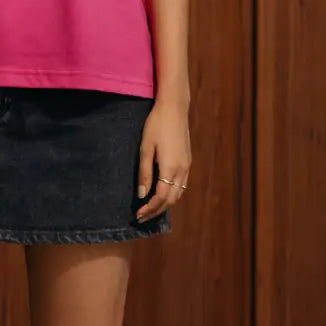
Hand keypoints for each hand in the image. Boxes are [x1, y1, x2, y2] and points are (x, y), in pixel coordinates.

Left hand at [136, 97, 191, 221]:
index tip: (138, 215)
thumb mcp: (145, 148)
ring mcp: (187, 166)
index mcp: (170, 168)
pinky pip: (182, 185)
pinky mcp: (188, 161)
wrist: (174, 108)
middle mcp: (182, 170)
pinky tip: (161, 194)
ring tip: (150, 208)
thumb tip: (142, 195)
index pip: (160, 197)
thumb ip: (144, 173)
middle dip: (156, 211)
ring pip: (178, 194)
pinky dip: (172, 194)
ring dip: (165, 204)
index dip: (149, 209)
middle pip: (171, 200)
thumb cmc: (156, 125)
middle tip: (141, 217)